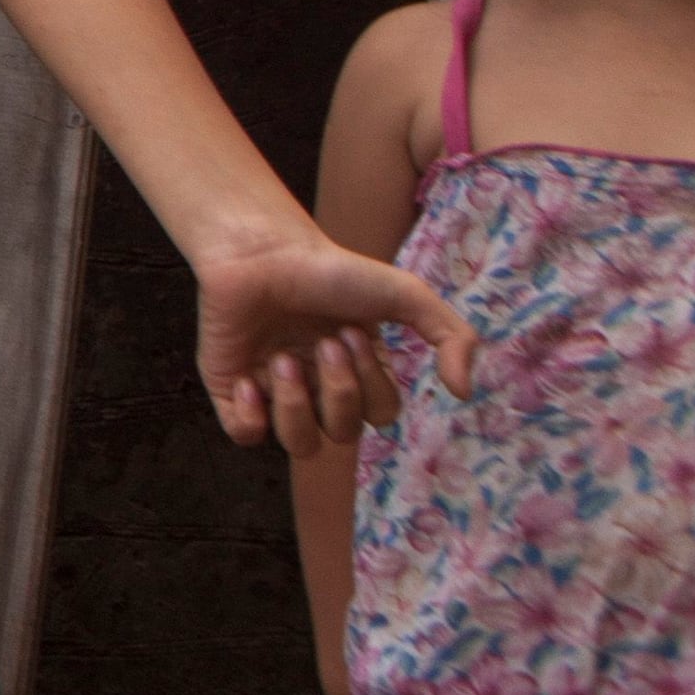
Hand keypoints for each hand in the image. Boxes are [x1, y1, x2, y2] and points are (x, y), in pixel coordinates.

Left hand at [190, 225, 476, 459]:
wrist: (261, 250)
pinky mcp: (231, 390)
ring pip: (298, 444)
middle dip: (338, 390)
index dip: (370, 384)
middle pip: (343, 434)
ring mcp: (274, 392)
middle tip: (324, 340)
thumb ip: (452, 337)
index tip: (350, 333)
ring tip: (284, 359)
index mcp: (358, 374)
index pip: (379, 415)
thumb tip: (463, 393)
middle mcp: (319, 388)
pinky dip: (251, 419)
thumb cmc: (332, 270)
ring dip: (296, 407)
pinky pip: (246, 436)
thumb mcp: (407, 295)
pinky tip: (250, 379)